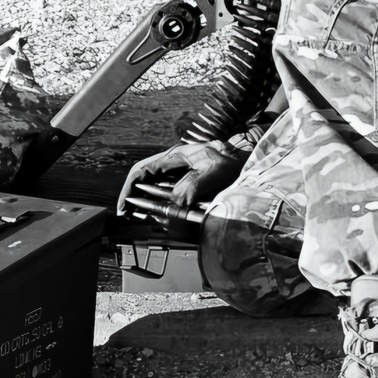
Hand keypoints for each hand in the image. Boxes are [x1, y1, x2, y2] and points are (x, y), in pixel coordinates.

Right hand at [116, 142, 245, 215]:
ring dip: (151, 206)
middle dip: (137, 200)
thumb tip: (174, 202)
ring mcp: (183, 174)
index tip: (125, 207)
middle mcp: (176, 164)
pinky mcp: (191, 184)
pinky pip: (172, 197)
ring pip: (158, 190)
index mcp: (176, 156)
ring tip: (146, 221)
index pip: (143, 170)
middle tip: (132, 219)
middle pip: (146, 181)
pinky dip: (166, 209)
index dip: (130, 188)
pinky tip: (167, 219)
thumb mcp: (215, 172)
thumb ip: (193, 186)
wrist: (252, 158)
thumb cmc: (236, 161)